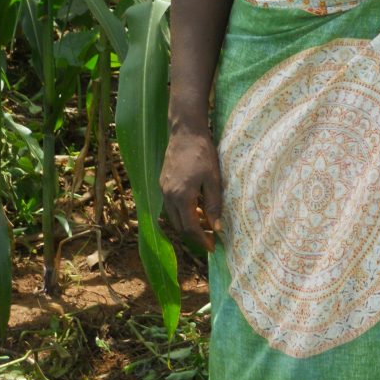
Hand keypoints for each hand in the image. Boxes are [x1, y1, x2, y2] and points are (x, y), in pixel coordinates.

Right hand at [160, 123, 221, 252]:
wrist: (186, 131)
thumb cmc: (203, 153)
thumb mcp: (213, 179)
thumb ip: (214, 205)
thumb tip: (217, 228)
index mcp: (181, 196)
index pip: (190, 227)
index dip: (202, 240)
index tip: (212, 247)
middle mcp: (168, 195)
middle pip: (179, 225)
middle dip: (194, 235)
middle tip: (210, 237)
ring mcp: (163, 188)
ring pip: (173, 216)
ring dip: (188, 223)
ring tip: (205, 223)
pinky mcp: (163, 182)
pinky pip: (171, 205)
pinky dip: (182, 211)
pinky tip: (195, 207)